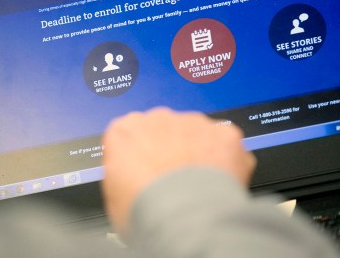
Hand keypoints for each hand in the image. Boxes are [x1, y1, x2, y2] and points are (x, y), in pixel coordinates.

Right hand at [101, 107, 255, 234]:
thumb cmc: (145, 213)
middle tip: (173, 183)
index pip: (129, 136)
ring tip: (198, 188)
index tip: (145, 174)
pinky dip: (225, 161)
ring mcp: (193, 123)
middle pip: (163, 130)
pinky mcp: (223, 133)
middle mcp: (157, 118)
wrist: (184, 220)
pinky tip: (219, 184)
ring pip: (196, 134)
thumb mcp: (113, 199)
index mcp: (123, 132)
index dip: (139, 157)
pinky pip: (224, 144)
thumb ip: (122, 177)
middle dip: (170, 151)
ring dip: (198, 154)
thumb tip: (130, 184)